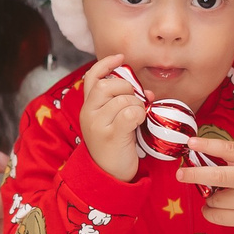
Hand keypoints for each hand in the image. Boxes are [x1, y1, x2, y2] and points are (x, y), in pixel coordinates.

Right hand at [75, 55, 144, 182]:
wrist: (108, 175)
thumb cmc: (114, 146)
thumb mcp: (111, 121)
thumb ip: (121, 102)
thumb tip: (145, 91)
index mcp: (87, 107)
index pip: (92, 77)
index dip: (106, 64)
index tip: (121, 58)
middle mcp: (88, 113)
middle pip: (107, 86)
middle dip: (127, 89)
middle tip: (136, 101)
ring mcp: (98, 124)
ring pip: (122, 99)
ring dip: (136, 105)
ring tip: (138, 118)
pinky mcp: (111, 135)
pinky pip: (130, 113)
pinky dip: (139, 115)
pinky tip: (139, 124)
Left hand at [177, 137, 233, 233]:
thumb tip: (201, 162)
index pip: (229, 149)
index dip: (208, 145)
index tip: (191, 142)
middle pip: (218, 176)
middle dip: (194, 174)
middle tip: (180, 174)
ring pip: (214, 199)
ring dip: (208, 198)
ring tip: (217, 196)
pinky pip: (217, 216)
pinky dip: (209, 211)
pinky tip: (213, 208)